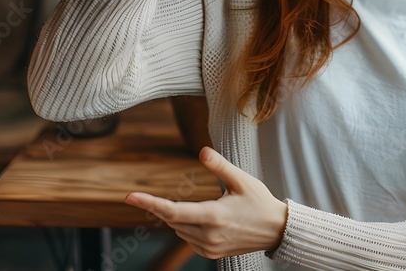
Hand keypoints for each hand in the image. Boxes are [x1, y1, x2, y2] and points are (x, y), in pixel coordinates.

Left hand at [124, 146, 287, 258]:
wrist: (276, 229)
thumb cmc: (260, 202)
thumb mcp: (242, 180)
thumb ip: (219, 166)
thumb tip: (201, 151)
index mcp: (213, 216)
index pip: (172, 210)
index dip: (149, 203)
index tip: (130, 197)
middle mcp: (208, 235)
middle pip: (172, 220)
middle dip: (169, 206)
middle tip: (185, 194)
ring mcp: (209, 247)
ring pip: (179, 230)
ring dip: (179, 217)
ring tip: (206, 207)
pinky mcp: (211, 253)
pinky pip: (188, 239)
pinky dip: (187, 228)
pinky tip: (205, 220)